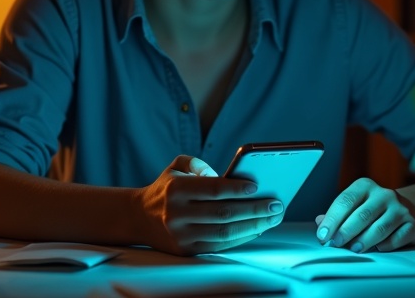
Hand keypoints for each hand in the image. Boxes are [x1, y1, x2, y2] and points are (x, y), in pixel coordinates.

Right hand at [137, 155, 283, 254]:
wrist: (138, 217)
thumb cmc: (166, 188)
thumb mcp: (176, 166)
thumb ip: (198, 163)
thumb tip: (225, 176)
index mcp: (176, 189)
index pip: (213, 189)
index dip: (237, 189)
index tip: (258, 186)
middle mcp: (177, 214)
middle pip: (223, 213)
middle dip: (254, 209)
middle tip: (276, 204)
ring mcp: (181, 235)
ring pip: (224, 233)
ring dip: (253, 226)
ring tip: (273, 218)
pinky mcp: (186, 250)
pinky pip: (219, 246)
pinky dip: (241, 238)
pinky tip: (257, 229)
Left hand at [314, 177, 414, 252]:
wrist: (408, 210)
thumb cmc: (374, 210)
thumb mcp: (355, 205)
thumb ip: (337, 214)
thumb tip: (320, 222)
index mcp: (365, 186)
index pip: (345, 200)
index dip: (332, 219)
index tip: (323, 235)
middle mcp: (384, 194)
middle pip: (362, 215)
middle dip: (346, 232)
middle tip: (336, 244)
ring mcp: (400, 208)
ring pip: (379, 229)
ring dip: (364, 241)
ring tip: (354, 249)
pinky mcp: (413, 224)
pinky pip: (396, 239)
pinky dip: (384, 246)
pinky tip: (377, 249)